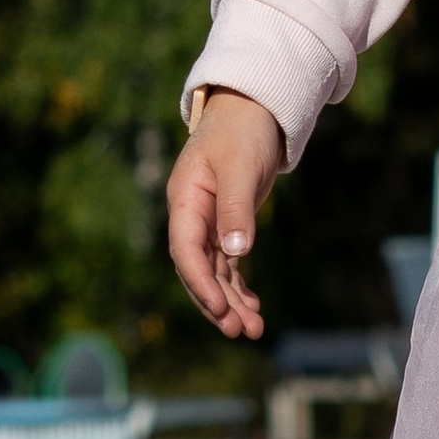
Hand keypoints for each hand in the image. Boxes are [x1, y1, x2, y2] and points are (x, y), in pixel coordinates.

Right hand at [165, 91, 284, 340]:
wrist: (253, 107)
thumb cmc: (242, 130)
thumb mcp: (239, 167)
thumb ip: (235, 208)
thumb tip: (236, 253)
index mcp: (185, 200)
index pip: (186, 250)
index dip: (200, 282)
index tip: (219, 308)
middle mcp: (192, 215)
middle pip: (199, 269)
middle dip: (217, 302)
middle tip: (238, 331)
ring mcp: (208, 221)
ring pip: (215, 271)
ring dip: (231, 300)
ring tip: (253, 330)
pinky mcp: (227, 222)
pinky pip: (228, 263)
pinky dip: (239, 285)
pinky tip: (253, 308)